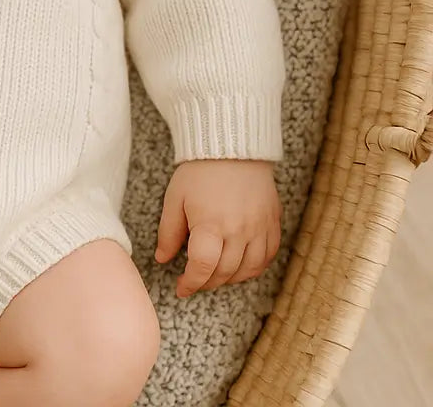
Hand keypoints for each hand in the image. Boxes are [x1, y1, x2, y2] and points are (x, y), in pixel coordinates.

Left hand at [154, 159, 281, 297]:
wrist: (232, 148)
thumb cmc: (199, 171)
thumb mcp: (175, 198)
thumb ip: (168, 232)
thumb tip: (163, 259)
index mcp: (210, 224)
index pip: (203, 268)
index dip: (191, 283)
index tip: (182, 288)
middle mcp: (238, 231)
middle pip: (224, 273)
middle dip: (207, 283)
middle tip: (195, 282)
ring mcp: (259, 229)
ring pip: (248, 270)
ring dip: (229, 279)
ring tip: (214, 275)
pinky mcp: (272, 223)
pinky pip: (267, 257)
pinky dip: (252, 268)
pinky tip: (239, 265)